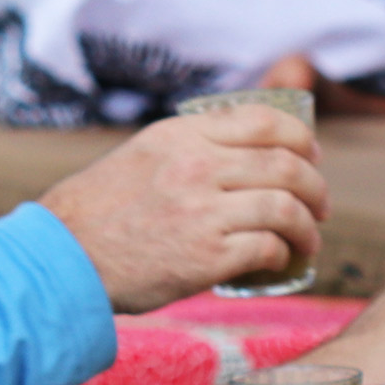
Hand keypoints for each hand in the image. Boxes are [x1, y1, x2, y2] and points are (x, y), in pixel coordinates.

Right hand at [35, 106, 327, 312]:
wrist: (64, 258)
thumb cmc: (102, 210)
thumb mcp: (144, 154)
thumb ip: (190, 146)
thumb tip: (243, 148)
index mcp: (182, 135)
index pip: (264, 122)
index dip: (301, 138)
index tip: (311, 156)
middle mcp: (195, 167)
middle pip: (286, 165)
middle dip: (315, 187)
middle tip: (320, 205)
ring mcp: (202, 212)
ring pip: (285, 208)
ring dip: (307, 227)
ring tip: (308, 240)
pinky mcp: (206, 258)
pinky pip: (267, 249)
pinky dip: (282, 256)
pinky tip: (278, 261)